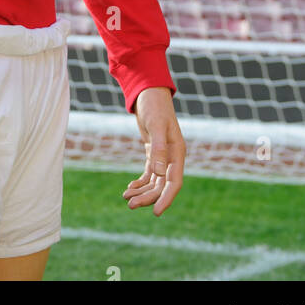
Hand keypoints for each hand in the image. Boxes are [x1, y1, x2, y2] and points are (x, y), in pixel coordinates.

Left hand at [123, 86, 184, 215]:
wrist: (149, 93)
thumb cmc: (154, 107)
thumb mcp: (156, 126)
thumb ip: (159, 149)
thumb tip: (159, 174)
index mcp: (177, 153)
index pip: (174, 182)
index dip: (166, 199)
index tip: (155, 212)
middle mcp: (172, 157)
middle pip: (162, 185)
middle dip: (147, 197)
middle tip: (130, 205)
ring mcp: (163, 156)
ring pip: (155, 181)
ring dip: (142, 191)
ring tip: (126, 198)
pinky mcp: (153, 153)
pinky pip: (149, 173)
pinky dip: (140, 182)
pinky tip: (130, 188)